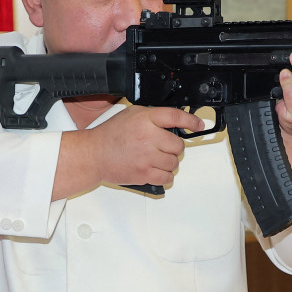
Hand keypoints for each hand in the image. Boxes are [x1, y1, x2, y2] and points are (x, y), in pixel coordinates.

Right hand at [85, 105, 204, 187]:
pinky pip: (167, 178)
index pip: (176, 117)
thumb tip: (175, 123)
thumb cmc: (111, 135)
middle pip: (178, 145)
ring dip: (169, 162)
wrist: (94, 155)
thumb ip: (154, 117)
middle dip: (173, 147)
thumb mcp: (132, 114)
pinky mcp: (144, 174)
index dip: (191, 121)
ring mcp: (147, 157)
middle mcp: (148, 137)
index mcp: (145, 119)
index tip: (198, 125)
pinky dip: (165, 175)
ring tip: (156, 158)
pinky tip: (156, 169)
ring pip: (174, 163)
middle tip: (162, 147)